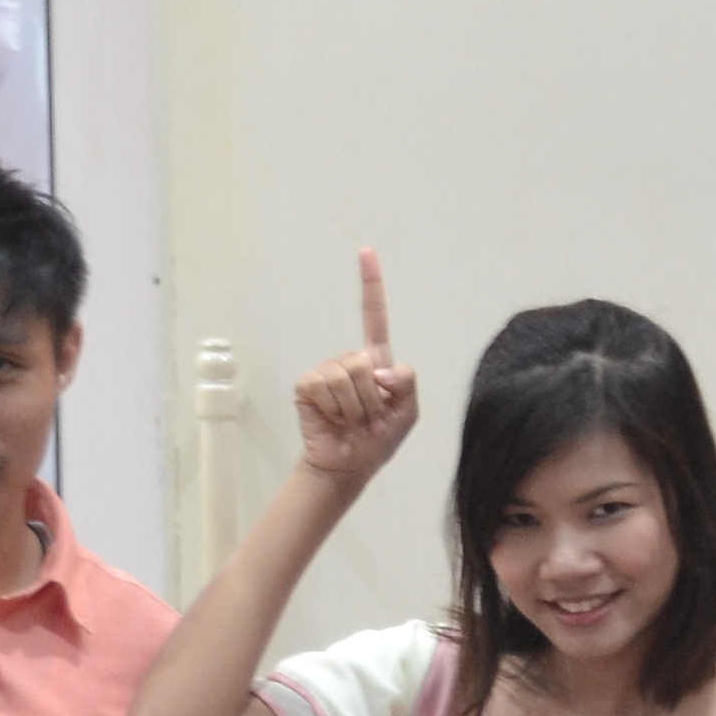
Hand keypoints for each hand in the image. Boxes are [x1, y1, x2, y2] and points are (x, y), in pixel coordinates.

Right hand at [294, 250, 421, 489]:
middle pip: (366, 361)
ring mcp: (327, 370)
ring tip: (353, 421)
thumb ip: (406, 383)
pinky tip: (333, 418)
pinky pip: (324, 385)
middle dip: (373, 397)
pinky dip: (335, 408)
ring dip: (356, 407)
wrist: (348, 464)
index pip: (374, 317)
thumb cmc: (377, 439)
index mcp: (376, 361)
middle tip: (369, 418)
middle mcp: (349, 360)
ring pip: (347, 375)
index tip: (366, 251)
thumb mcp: (407, 412)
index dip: (370, 284)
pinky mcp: (308, 384)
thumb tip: (378, 368)